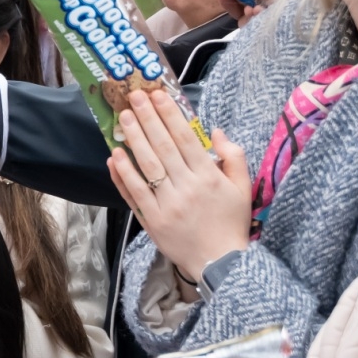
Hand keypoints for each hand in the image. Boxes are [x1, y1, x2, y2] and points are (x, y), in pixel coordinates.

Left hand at [107, 89, 251, 281]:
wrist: (219, 262)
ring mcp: (167, 204)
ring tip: (123, 118)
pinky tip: (114, 156)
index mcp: (209, 178)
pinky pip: (134, 193)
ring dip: (133, 140)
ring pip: (146, 166)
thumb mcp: (242, 188)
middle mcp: (187, 188)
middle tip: (133, 97)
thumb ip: (234, 157)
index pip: (185, 139)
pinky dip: (123, 174)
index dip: (169, 115)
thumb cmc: (231, 222)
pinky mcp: (152, 220)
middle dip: (147, 119)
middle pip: (163, 147)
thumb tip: (216, 131)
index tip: (157, 95)